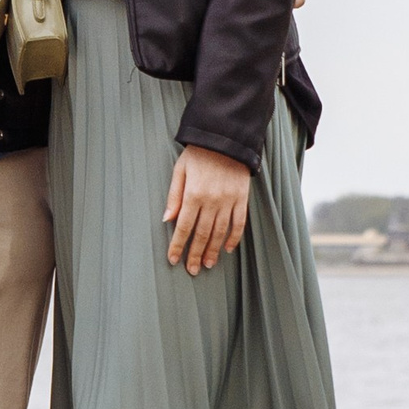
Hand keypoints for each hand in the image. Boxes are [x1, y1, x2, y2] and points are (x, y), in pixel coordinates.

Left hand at [164, 146, 251, 273]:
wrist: (226, 138)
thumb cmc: (198, 154)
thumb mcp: (180, 171)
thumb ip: (174, 196)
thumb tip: (167, 219)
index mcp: (193, 194)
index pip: (183, 227)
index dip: (178, 245)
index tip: (173, 260)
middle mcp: (211, 200)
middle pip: (201, 234)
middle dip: (195, 254)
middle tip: (192, 270)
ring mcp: (228, 200)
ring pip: (220, 232)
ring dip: (212, 250)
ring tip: (207, 264)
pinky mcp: (242, 198)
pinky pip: (239, 223)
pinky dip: (234, 238)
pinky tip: (227, 249)